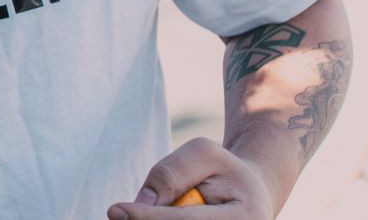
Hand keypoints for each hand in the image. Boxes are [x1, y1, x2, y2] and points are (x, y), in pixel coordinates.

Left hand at [108, 138, 273, 219]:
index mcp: (245, 218)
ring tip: (153, 208)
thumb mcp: (203, 153)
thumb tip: (141, 204)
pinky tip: (153, 214)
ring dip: (152, 219)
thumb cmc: (224, 170)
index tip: (115, 210)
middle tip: (120, 212)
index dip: (148, 218)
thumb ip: (172, 173)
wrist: (251, 195)